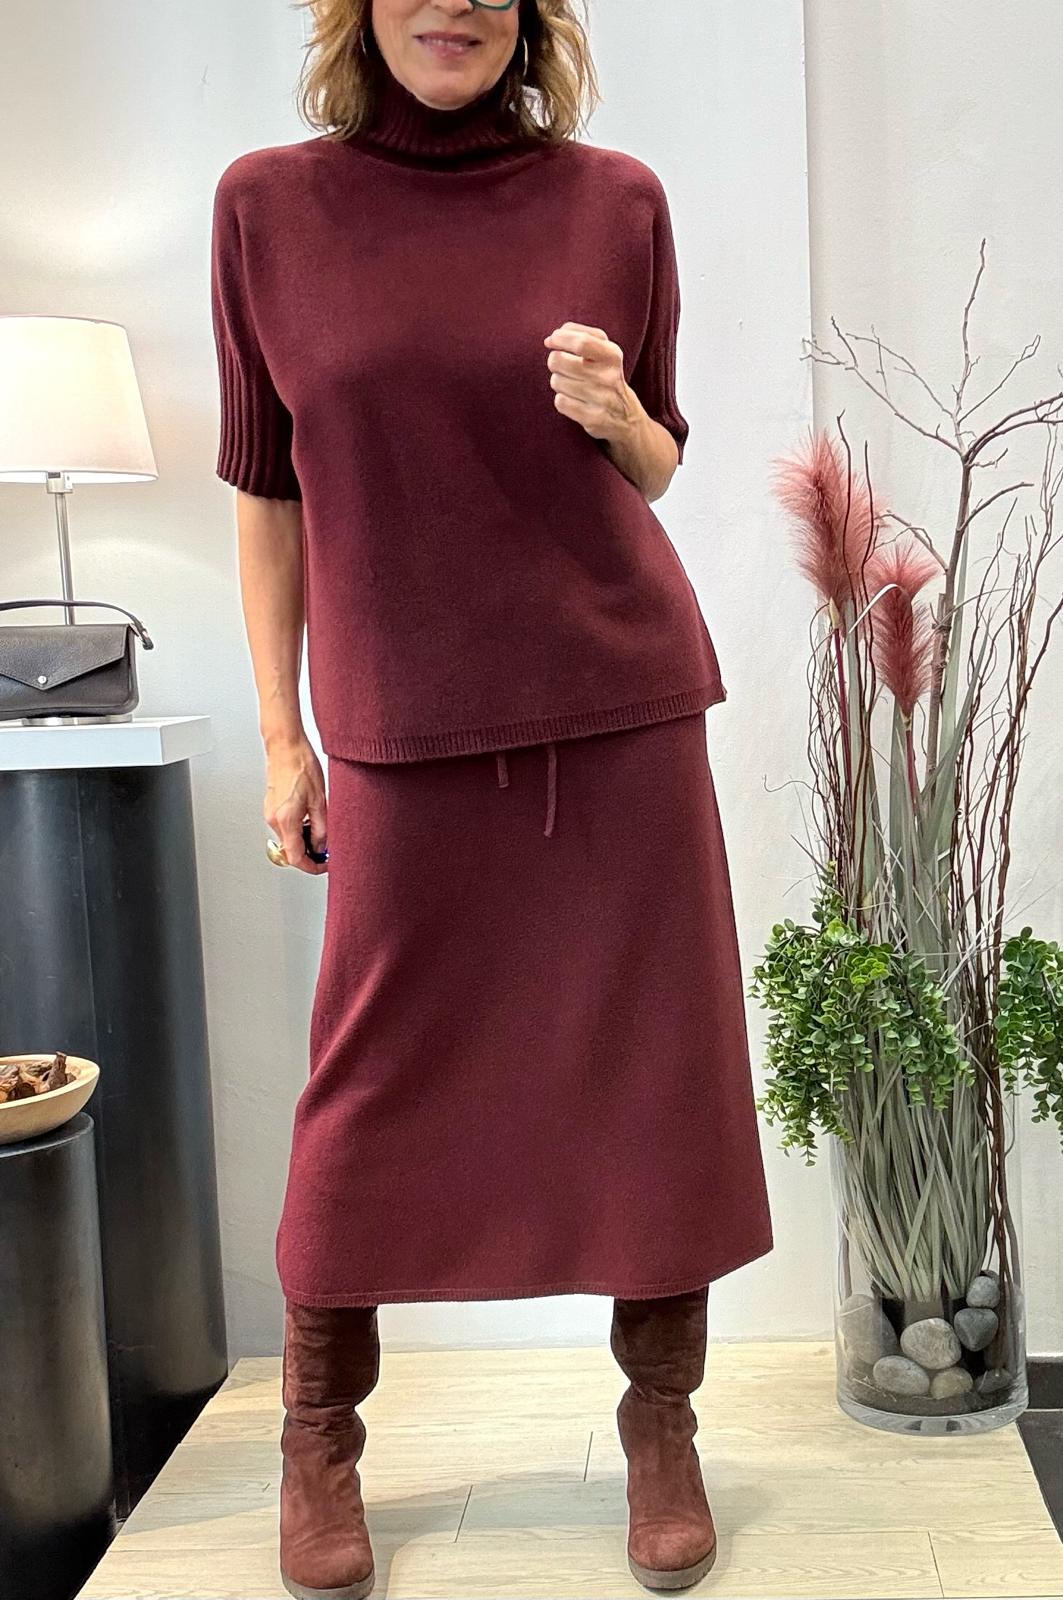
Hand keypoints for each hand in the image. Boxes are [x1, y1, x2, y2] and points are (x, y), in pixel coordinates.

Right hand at [263, 733, 327, 875]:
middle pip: (291, 850)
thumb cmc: (301, 765)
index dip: (312, 866)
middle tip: (328, 847)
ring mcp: (271, 813)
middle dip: (311, 852)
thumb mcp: (320, 800)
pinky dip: (299, 828)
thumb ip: (321, 828)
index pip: (295, 858)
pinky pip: (286, 826)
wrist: (285, 746)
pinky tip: (311, 816)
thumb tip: (324, 846)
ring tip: (321, 826)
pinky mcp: (272, 806)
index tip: (324, 866)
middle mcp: (274, 819)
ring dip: (306, 839)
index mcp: (285, 820)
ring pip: (289, 838)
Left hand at [543, 321, 641, 445]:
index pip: (580, 343)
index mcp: (612, 355)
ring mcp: (602, 399)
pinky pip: (560, 402)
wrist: (626, 416)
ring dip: (558, 382)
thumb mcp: (604, 349)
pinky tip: (574, 400)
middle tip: (561, 365)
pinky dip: (562, 400)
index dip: (559, 339)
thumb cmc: (606, 374)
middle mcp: (609, 377)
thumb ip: (580, 334)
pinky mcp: (593, 419)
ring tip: (572, 385)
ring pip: (557, 382)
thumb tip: (550, 339)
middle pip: (559, 360)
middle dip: (554, 360)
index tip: (550, 341)